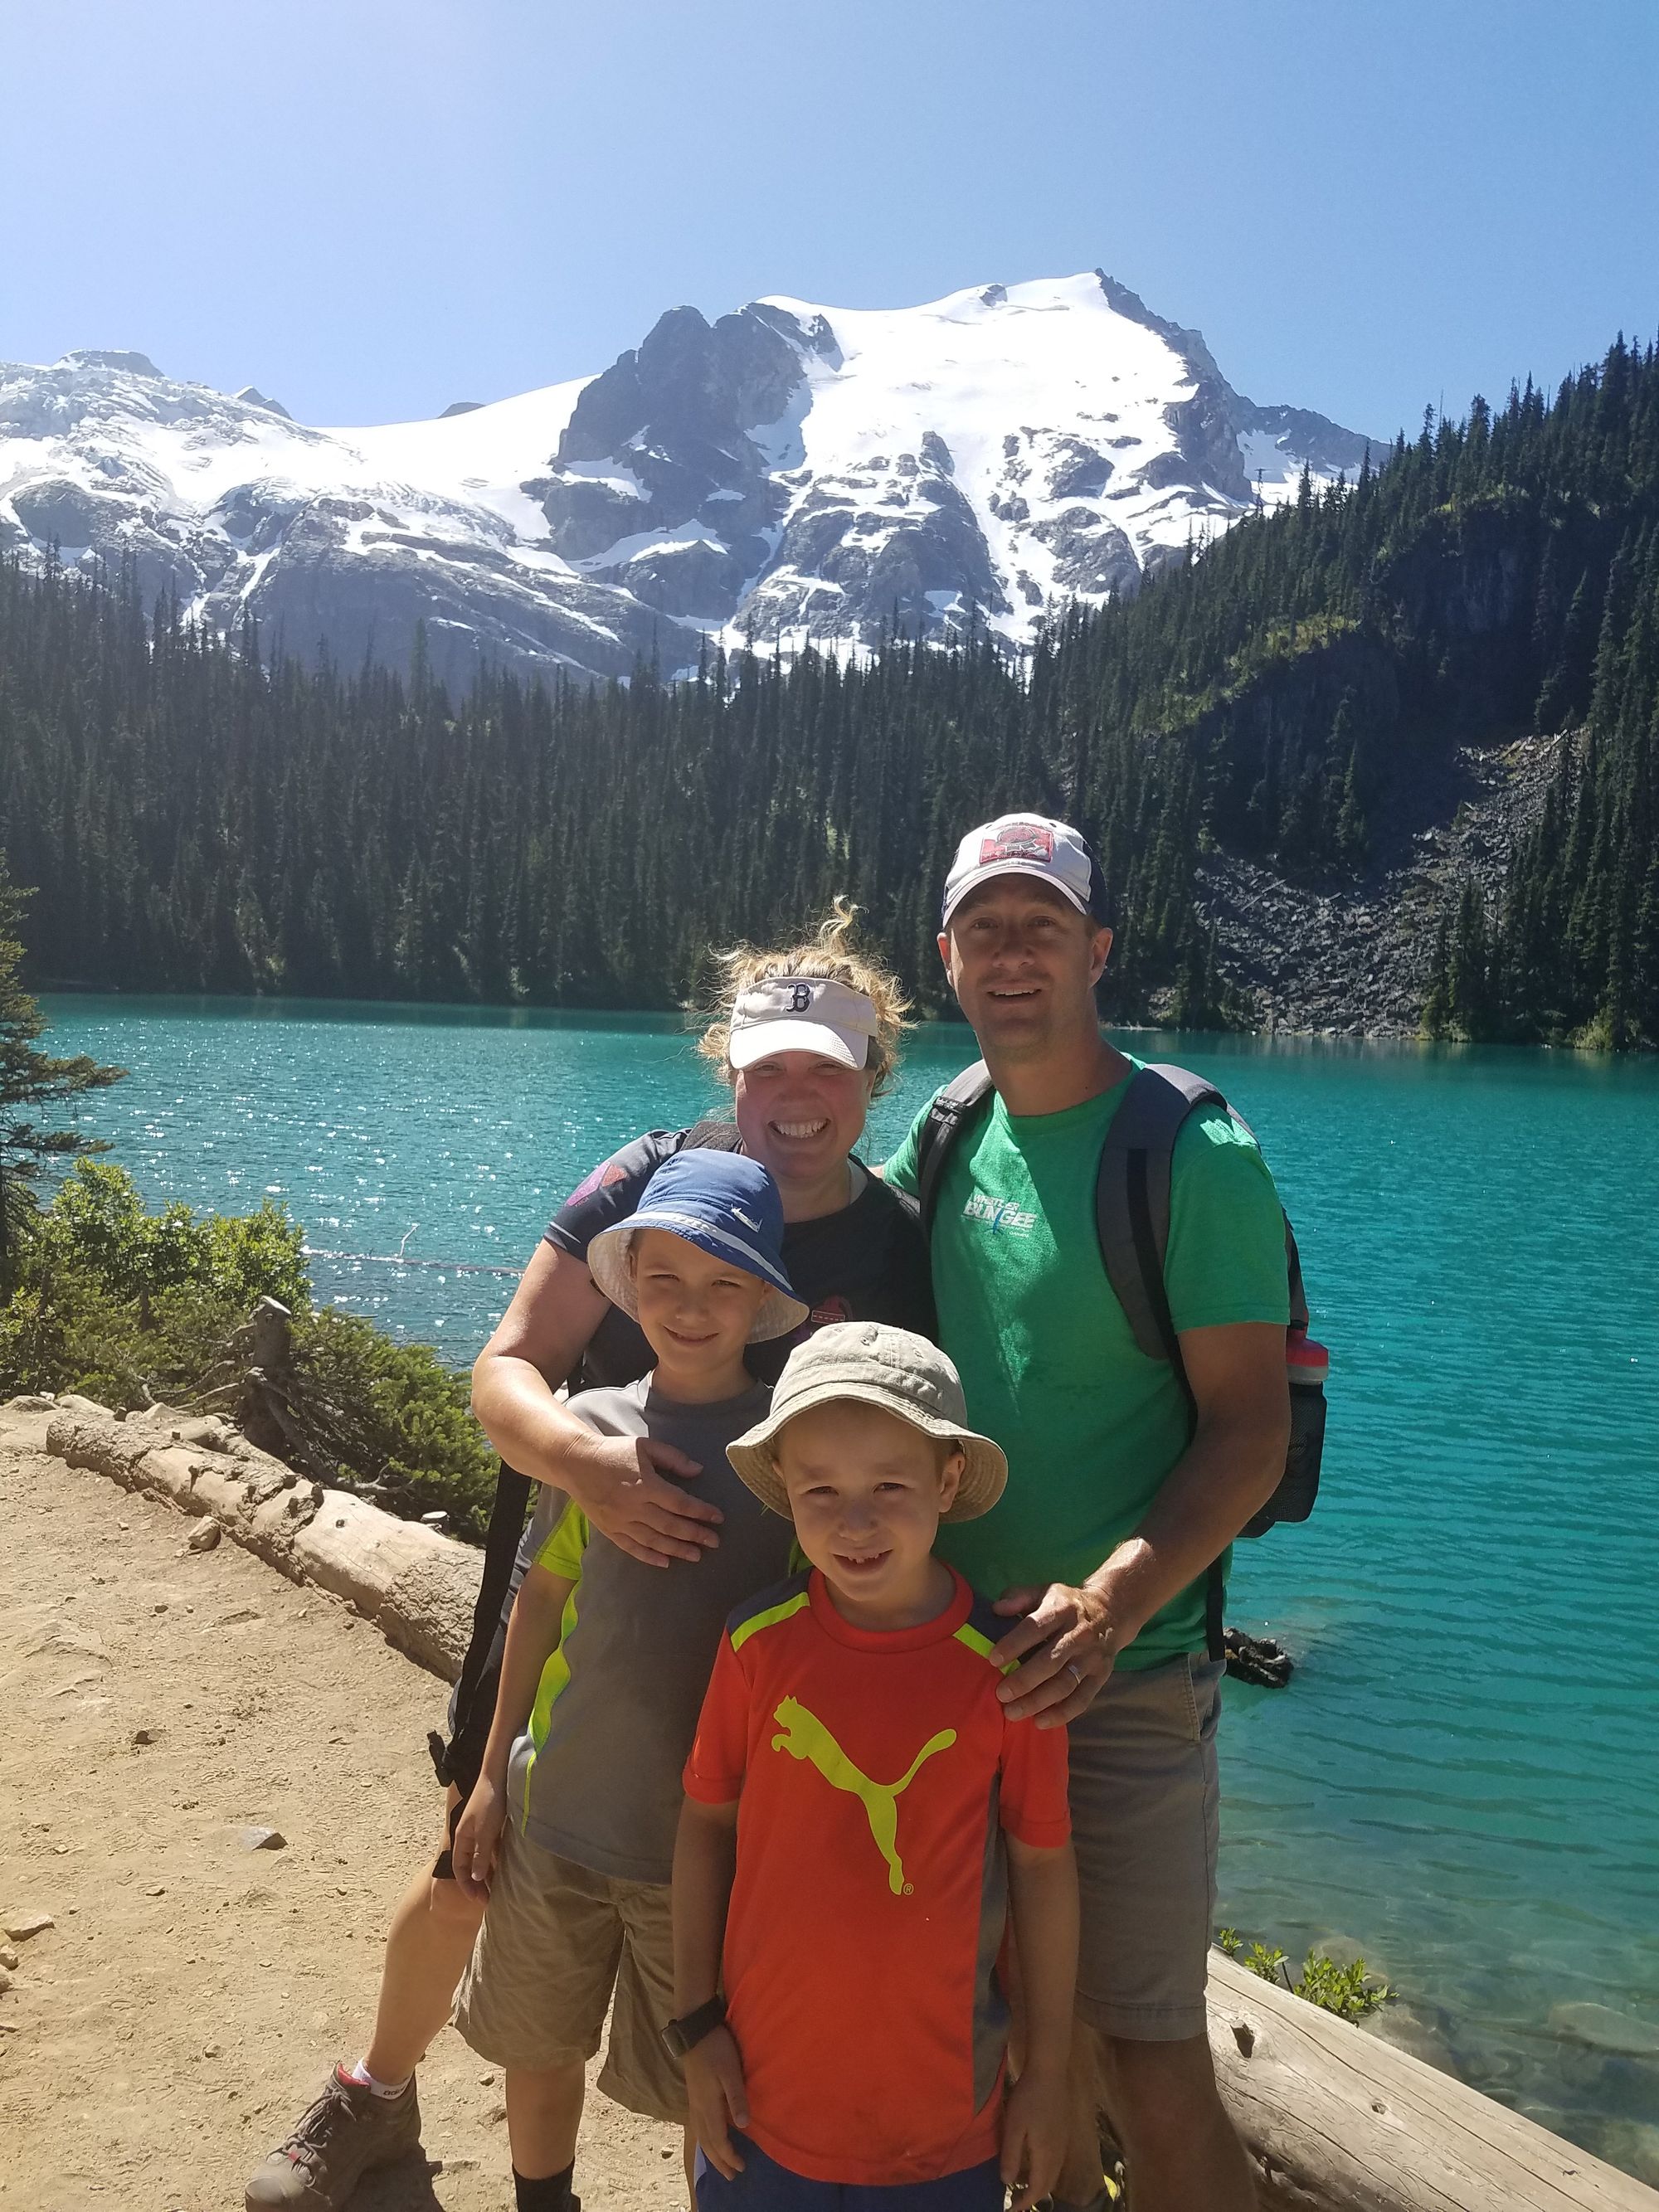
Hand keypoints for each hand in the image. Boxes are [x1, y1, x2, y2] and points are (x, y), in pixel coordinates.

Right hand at [451, 1776, 506, 1901]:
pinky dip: (495, 1860)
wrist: (498, 1775)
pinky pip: (491, 1849)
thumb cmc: (490, 1801)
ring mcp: (480, 1831)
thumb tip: (474, 1878)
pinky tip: (505, 1868)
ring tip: (497, 1889)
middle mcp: (469, 1837)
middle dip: (477, 1884)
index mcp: (462, 1838)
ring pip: (481, 1858)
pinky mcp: (492, 1826)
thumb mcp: (485, 1831)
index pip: (460, 1869)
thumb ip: (479, 1854)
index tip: (478, 1900)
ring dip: (487, 1874)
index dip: (467, 1886)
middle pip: (470, 1866)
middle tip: (489, 1900)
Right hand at [571, 1433, 722, 1567]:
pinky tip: (665, 1562)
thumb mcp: (645, 1446)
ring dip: (677, 1549)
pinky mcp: (609, 1529)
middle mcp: (634, 1506)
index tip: (718, 1518)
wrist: (575, 1463)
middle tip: (715, 1542)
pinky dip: (649, 1556)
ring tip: (696, 1555)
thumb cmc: (614, 1452)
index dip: (701, 1511)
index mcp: (645, 1484)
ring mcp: (620, 1521)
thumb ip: (673, 1458)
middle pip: (670, 1525)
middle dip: (695, 1534)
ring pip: (654, 1540)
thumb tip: (698, 1471)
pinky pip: (632, 1547)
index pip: (679, 1502)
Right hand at [683, 2025, 748, 2179]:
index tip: (741, 2167)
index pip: (718, 2139)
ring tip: (719, 2163)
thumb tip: (744, 2126)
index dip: (729, 2155)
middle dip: (719, 2160)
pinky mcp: (693, 2094)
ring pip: (700, 2135)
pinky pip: (697, 2126)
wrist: (695, 2030)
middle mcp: (698, 2108)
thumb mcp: (730, 2072)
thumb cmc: (716, 2049)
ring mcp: (693, 2101)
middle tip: (731, 2175)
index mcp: (708, 2106)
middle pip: (707, 2142)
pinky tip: (707, 2137)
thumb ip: (737, 2098)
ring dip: (710, 2152)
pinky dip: (704, 2139)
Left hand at [992, 1581, 1118, 1724]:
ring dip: (1038, 1702)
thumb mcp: (1043, 1591)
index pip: (1035, 1627)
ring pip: (1064, 1684)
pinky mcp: (1100, 1676)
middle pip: (1050, 1662)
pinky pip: (1082, 1699)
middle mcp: (1078, 1635)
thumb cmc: (1066, 1604)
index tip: (993, 1660)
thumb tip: (996, 1610)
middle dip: (1024, 1680)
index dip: (1014, 1644)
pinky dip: (1061, 1714)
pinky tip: (1039, 1721)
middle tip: (1000, 1694)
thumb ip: (1018, 1597)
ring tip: (1012, 1712)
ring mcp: (1091, 1658)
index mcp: (1061, 1610)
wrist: (1110, 1611)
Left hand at [1001, 2061, 1067, 2211]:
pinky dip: (1045, 2172)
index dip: (1026, 2202)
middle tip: (1018, 2201)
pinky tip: (1034, 2163)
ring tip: (1024, 2187)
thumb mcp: (1014, 2127)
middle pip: (1049, 2185)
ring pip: (1054, 2174)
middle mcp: (1058, 2153)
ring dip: (1041, 2185)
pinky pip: (1056, 2162)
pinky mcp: (1063, 2132)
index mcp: (1046, 2155)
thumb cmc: (1028, 2098)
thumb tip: (1007, 2182)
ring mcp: (1063, 2142)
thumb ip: (1011, 2156)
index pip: (1038, 2189)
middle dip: (1034, 2197)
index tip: (1012, 2209)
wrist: (1050, 2072)